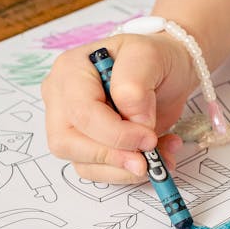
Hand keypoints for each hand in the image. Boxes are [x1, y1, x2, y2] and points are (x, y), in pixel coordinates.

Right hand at [41, 31, 196, 183]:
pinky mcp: (86, 147)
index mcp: (70, 70)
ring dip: (123, 169)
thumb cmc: (154, 59)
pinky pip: (98, 171)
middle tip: (146, 161)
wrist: (168, 72)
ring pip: (82, 163)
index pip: (81, 112)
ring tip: (160, 155)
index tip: (149, 138)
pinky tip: (156, 157)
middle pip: (67, 143)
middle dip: (112, 157)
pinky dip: (128, 172)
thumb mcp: (149, 56)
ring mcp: (70, 125)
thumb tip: (132, 121)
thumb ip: (135, 85)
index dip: (115, 134)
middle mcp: (61, 99)